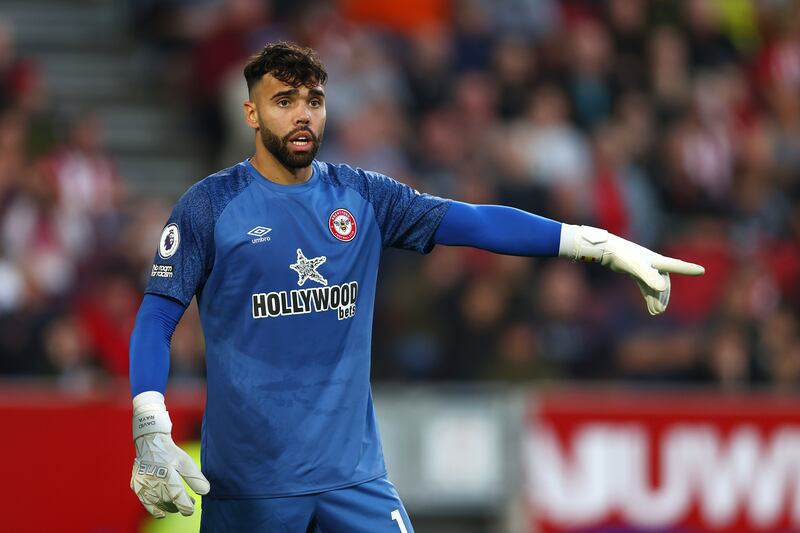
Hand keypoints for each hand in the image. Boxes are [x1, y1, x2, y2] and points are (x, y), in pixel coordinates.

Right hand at [130, 392, 209, 517]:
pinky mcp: (136, 484)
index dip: (185, 505)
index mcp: (167, 470)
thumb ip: (195, 477)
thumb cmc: (170, 452)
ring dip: (169, 507)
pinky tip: (162, 513)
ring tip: (178, 506)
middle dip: (179, 505)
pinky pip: (145, 501)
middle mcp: (153, 477)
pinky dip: (154, 509)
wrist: (149, 441)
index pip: (177, 494)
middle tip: (190, 505)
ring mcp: (143, 482)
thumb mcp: (186, 461)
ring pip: (157, 502)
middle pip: (167, 500)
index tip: (191, 510)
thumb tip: (205, 492)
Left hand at [561, 225, 704, 314]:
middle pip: (664, 284)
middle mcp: (654, 264)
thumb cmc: (624, 256)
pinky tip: (650, 306)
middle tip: (660, 311)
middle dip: (663, 297)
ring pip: (655, 286)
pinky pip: (647, 286)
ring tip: (655, 312)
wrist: (608, 250)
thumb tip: (662, 287)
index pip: (677, 266)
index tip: (701, 270)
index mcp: (658, 261)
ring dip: (656, 299)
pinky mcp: (636, 271)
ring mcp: (646, 268)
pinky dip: (649, 296)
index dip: (688, 269)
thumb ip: (649, 277)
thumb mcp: (637, 268)